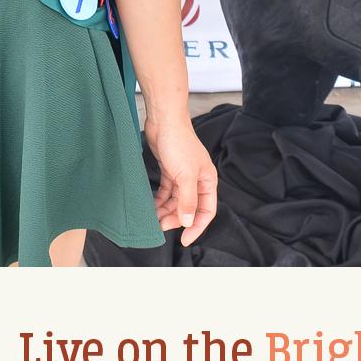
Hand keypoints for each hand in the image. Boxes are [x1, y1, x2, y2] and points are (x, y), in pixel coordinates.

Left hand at [144, 115, 216, 246]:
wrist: (164, 120)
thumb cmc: (179, 143)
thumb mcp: (185, 175)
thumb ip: (188, 200)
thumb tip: (188, 222)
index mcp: (207, 181)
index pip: (206, 211)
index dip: (197, 226)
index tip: (185, 239)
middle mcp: (197, 180)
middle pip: (189, 207)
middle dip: (177, 219)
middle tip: (161, 226)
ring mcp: (183, 175)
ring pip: (176, 201)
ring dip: (167, 211)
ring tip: (154, 218)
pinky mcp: (170, 170)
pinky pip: (167, 192)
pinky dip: (160, 200)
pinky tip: (152, 206)